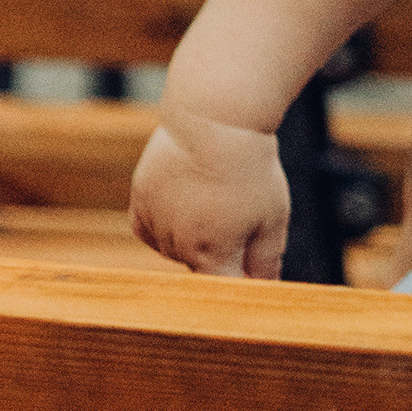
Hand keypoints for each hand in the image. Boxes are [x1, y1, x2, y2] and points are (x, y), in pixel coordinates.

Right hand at [130, 108, 290, 277]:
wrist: (214, 117)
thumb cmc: (250, 168)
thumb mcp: (272, 218)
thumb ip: (265, 263)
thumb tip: (262, 291)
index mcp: (211, 255)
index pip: (222, 292)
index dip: (240, 284)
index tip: (250, 267)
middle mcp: (176, 246)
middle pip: (200, 267)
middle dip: (220, 250)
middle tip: (237, 211)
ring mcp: (154, 223)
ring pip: (175, 249)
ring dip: (192, 236)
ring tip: (213, 196)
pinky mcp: (139, 202)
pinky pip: (152, 229)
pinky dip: (166, 223)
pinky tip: (185, 200)